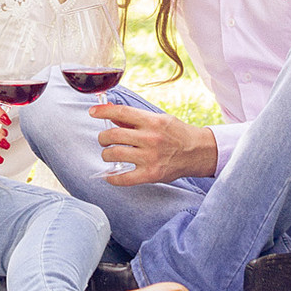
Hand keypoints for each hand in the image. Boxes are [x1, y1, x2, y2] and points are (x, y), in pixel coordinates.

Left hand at [89, 103, 217, 184]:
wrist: (197, 152)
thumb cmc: (177, 133)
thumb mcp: (158, 119)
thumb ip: (135, 118)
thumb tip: (112, 114)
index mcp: (151, 121)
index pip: (121, 112)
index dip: (103, 112)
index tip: (92, 112)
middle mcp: (150, 138)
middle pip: (114, 135)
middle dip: (103, 137)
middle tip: (103, 139)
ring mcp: (150, 157)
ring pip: (115, 154)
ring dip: (106, 154)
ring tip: (108, 154)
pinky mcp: (151, 175)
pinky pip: (124, 178)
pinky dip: (112, 178)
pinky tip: (110, 176)